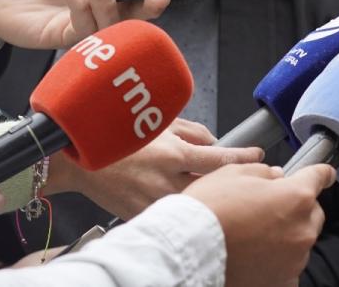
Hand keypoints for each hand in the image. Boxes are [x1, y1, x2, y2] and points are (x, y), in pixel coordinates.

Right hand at [45, 118, 263, 219]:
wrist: (78, 160)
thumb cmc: (115, 135)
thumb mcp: (158, 122)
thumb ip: (192, 131)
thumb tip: (215, 142)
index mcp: (173, 155)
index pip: (222, 160)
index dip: (246, 158)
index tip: (259, 155)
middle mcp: (168, 182)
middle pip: (218, 188)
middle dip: (240, 184)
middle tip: (257, 179)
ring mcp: (157, 204)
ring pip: (200, 206)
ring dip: (217, 200)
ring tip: (231, 194)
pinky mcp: (145, 217)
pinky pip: (175, 215)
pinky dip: (188, 210)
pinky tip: (196, 204)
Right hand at [184, 163, 334, 286]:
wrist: (188, 252)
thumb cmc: (208, 210)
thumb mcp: (232, 174)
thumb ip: (262, 171)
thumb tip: (276, 176)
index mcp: (295, 197)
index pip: (318, 178)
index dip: (322, 172)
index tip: (326, 174)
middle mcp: (302, 229)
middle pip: (312, 213)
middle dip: (297, 207)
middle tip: (268, 208)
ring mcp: (295, 259)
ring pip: (300, 240)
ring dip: (286, 234)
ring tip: (253, 235)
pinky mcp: (283, 282)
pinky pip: (289, 266)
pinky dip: (278, 261)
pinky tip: (255, 256)